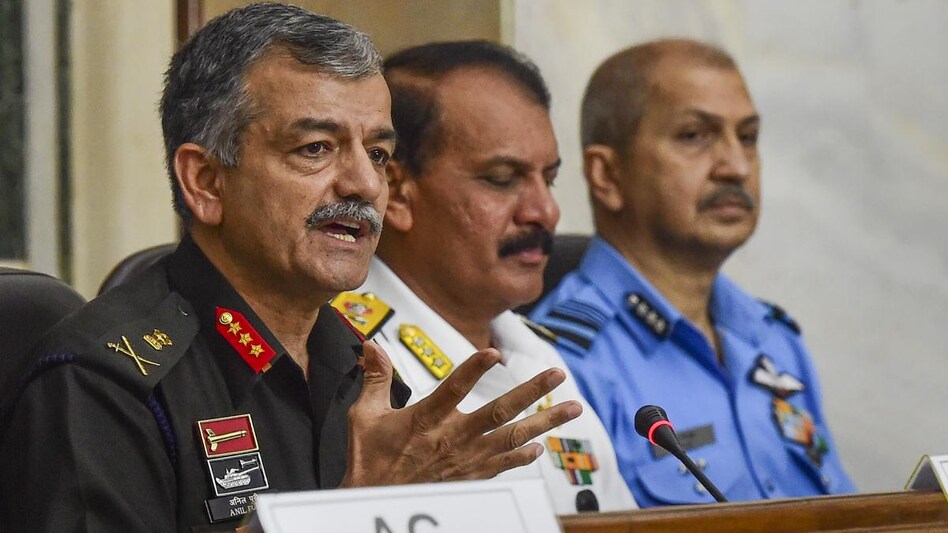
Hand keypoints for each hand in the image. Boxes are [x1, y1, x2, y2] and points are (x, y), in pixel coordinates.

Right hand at [340, 341, 581, 486]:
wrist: (376, 502)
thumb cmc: (371, 459)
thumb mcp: (365, 415)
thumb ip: (375, 377)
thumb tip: (371, 346)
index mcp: (426, 421)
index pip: (453, 390)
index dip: (472, 371)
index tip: (493, 353)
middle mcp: (453, 440)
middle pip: (499, 413)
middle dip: (532, 391)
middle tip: (557, 373)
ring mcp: (466, 460)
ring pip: (514, 438)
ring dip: (546, 422)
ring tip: (573, 407)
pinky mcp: (471, 477)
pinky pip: (505, 464)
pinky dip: (524, 455)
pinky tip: (539, 446)